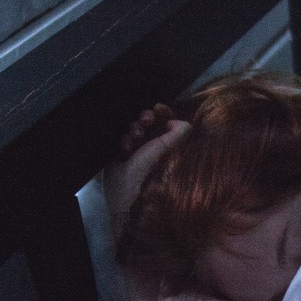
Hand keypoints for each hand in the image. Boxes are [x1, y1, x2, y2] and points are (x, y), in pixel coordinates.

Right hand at [103, 104, 190, 220]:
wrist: (124, 192)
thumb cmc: (148, 170)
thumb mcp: (167, 148)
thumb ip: (180, 132)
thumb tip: (179, 121)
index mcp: (169, 144)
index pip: (167, 121)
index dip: (163, 112)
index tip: (158, 108)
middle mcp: (154, 146)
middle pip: (149, 121)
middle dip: (146, 119)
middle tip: (145, 123)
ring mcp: (137, 150)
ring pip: (133, 128)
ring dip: (134, 131)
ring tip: (134, 142)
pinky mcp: (120, 154)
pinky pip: (120, 138)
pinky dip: (122, 142)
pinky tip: (124, 151)